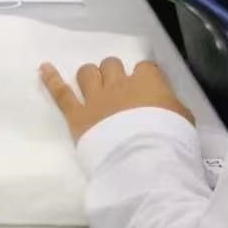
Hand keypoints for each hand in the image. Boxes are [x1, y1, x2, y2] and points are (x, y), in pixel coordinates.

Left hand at [39, 58, 193, 142]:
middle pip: (112, 65)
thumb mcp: (184, 120)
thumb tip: (165, 104)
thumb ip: (172, 106)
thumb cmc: (170, 142)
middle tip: (119, 92)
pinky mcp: (77, 115)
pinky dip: (51, 79)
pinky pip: (61, 92)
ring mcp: (96, 98)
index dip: (145, 78)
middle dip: (114, 75)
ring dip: (90, 77)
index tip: (147, 91)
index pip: (145, 68)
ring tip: (93, 88)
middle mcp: (119, 84)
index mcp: (148, 82)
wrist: (144, 162)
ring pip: (87, 73)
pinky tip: (43, 68)